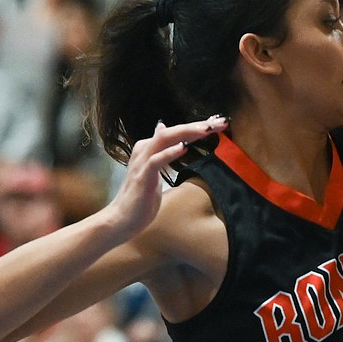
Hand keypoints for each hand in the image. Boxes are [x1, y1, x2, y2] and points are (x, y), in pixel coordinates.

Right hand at [102, 115, 228, 240]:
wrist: (122, 218)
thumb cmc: (140, 199)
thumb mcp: (154, 171)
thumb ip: (161, 153)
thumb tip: (166, 133)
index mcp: (149, 148)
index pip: (176, 132)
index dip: (198, 126)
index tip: (219, 123)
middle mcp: (145, 149)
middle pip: (173, 131)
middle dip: (198, 125)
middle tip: (220, 122)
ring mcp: (143, 161)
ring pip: (165, 139)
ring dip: (187, 133)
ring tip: (207, 129)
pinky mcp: (142, 176)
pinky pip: (156, 161)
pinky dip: (169, 153)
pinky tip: (183, 148)